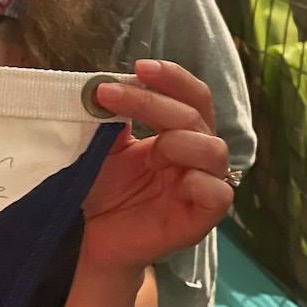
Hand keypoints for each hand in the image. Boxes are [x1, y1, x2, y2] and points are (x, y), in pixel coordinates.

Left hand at [80, 59, 232, 271]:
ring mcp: (200, 186)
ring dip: (177, 140)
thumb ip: (111, 119)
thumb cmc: (100, 191)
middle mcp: (194, 155)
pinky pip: (218, 194)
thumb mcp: (101, 147)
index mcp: (176, 133)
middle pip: (196, 115)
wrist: (88, 240)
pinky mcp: (200, 219)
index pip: (190, 95)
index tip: (139, 66)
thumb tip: (105, 85)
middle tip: (109, 92)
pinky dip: (199, 181)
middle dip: (154, 100)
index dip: (171, 77)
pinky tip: (172, 178)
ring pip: (214, 149)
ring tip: (148, 155)